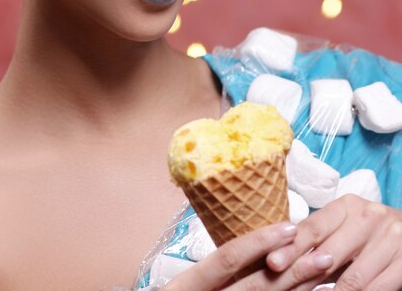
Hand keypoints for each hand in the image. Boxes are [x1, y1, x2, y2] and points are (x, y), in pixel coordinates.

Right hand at [163, 222, 333, 289]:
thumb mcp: (184, 284)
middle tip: (325, 252)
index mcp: (187, 284)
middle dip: (293, 268)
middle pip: (256, 284)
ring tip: (327, 273)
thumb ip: (214, 267)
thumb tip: (258, 242)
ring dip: (301, 289)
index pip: (228, 258)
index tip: (291, 226)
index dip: (260, 241)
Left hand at [264, 194, 401, 290]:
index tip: (272, 262)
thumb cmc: (366, 234)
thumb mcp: (343, 228)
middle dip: (303, 273)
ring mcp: (390, 238)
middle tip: (284, 285)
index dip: (291, 246)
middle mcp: (369, 216)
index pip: (314, 227)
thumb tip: (278, 253)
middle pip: (329, 251)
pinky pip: (376, 288)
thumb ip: (318, 239)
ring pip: (352, 276)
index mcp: (347, 205)